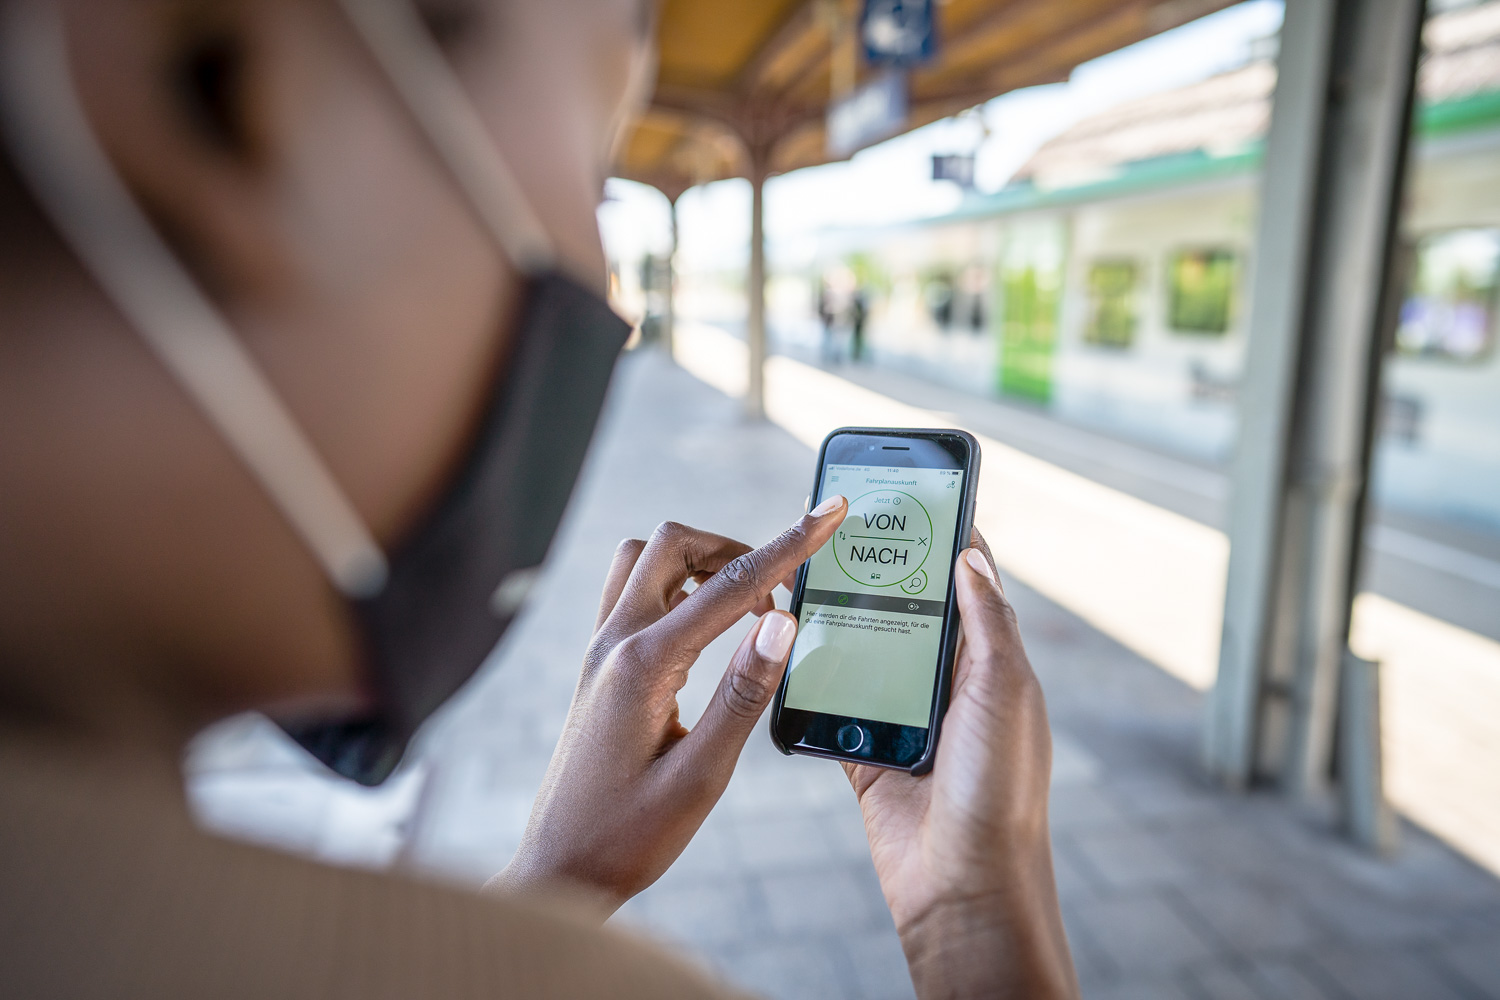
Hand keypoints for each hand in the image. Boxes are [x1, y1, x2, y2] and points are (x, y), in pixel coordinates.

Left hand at [488, 497, 848, 913]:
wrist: (558, 871)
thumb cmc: (627, 838)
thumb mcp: (701, 777)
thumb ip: (743, 695)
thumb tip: (782, 621)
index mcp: (643, 666)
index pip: (729, 586)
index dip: (788, 545)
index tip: (829, 512)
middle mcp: (613, 644)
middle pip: (672, 544)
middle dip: (735, 547)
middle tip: (782, 591)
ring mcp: (599, 653)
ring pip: (645, 561)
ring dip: (699, 563)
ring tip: (746, 607)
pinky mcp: (598, 668)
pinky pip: (634, 594)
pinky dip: (677, 589)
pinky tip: (708, 631)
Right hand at [845, 532, 1078, 999]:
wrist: (964, 885)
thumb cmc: (1000, 789)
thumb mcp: (1005, 691)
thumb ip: (987, 622)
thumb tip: (972, 552)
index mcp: (989, 665)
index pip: (966, 585)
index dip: (941, 540)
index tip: (909, 496)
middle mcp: (947, 686)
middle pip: (906, 612)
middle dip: (878, 573)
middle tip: (840, 528)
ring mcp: (904, 717)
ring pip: (863, 651)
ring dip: (838, 622)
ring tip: (804, 575)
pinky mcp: (866, 751)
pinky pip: (832, 703)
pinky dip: (810, 680)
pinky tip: (784, 646)